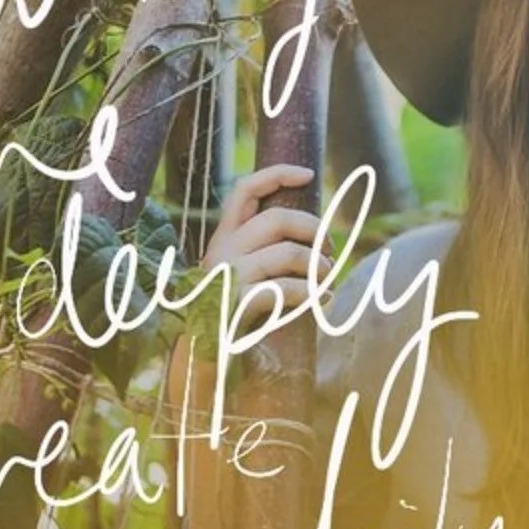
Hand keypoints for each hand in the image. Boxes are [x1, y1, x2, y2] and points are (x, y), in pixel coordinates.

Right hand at [201, 164, 332, 322]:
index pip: (245, 190)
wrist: (199, 354)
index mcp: (223, 237)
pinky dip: (312, 293)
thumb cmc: (231, 310)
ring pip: (288, 253)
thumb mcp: (240, 271)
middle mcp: (222, 251)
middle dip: (314, 229)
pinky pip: (285, 289)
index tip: (308, 174)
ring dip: (319, 265)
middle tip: (329, 250)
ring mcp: (228, 276)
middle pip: (277, 219)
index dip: (277, 175)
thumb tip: (316, 236)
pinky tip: (324, 300)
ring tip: (328, 278)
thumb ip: (265, 249)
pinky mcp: (237, 303)